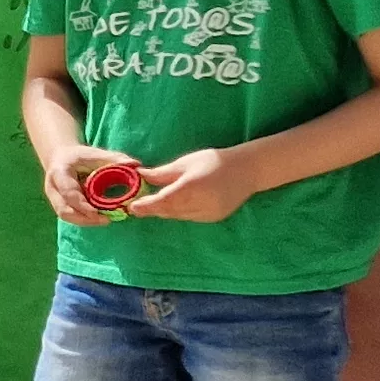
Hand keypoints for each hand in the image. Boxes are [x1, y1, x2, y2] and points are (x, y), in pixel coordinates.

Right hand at [38, 146, 137, 226]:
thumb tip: (135, 165)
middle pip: (64, 210)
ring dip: (85, 221)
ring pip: (66, 216)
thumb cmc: (80, 156)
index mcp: (59, 172)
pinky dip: (84, 219)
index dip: (82, 205)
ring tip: (104, 221)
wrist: (61, 158)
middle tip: (106, 221)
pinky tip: (98, 218)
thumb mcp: (95, 154)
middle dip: (84, 219)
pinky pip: (70, 216)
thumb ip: (114, 159)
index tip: (98, 214)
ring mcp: (54, 198)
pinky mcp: (59, 205)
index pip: (68, 192)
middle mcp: (53, 187)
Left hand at [127, 146, 255, 223]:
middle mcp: (200, 204)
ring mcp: (208, 214)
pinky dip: (179, 212)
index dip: (147, 205)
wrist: (247, 170)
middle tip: (136, 205)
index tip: (132, 207)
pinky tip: (174, 205)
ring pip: (178, 216)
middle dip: (152, 208)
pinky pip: (189, 217)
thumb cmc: (214, 161)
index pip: (163, 201)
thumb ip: (162, 173)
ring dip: (164, 210)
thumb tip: (140, 176)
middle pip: (169, 210)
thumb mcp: (185, 163)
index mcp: (192, 187)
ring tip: (152, 204)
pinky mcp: (214, 218)